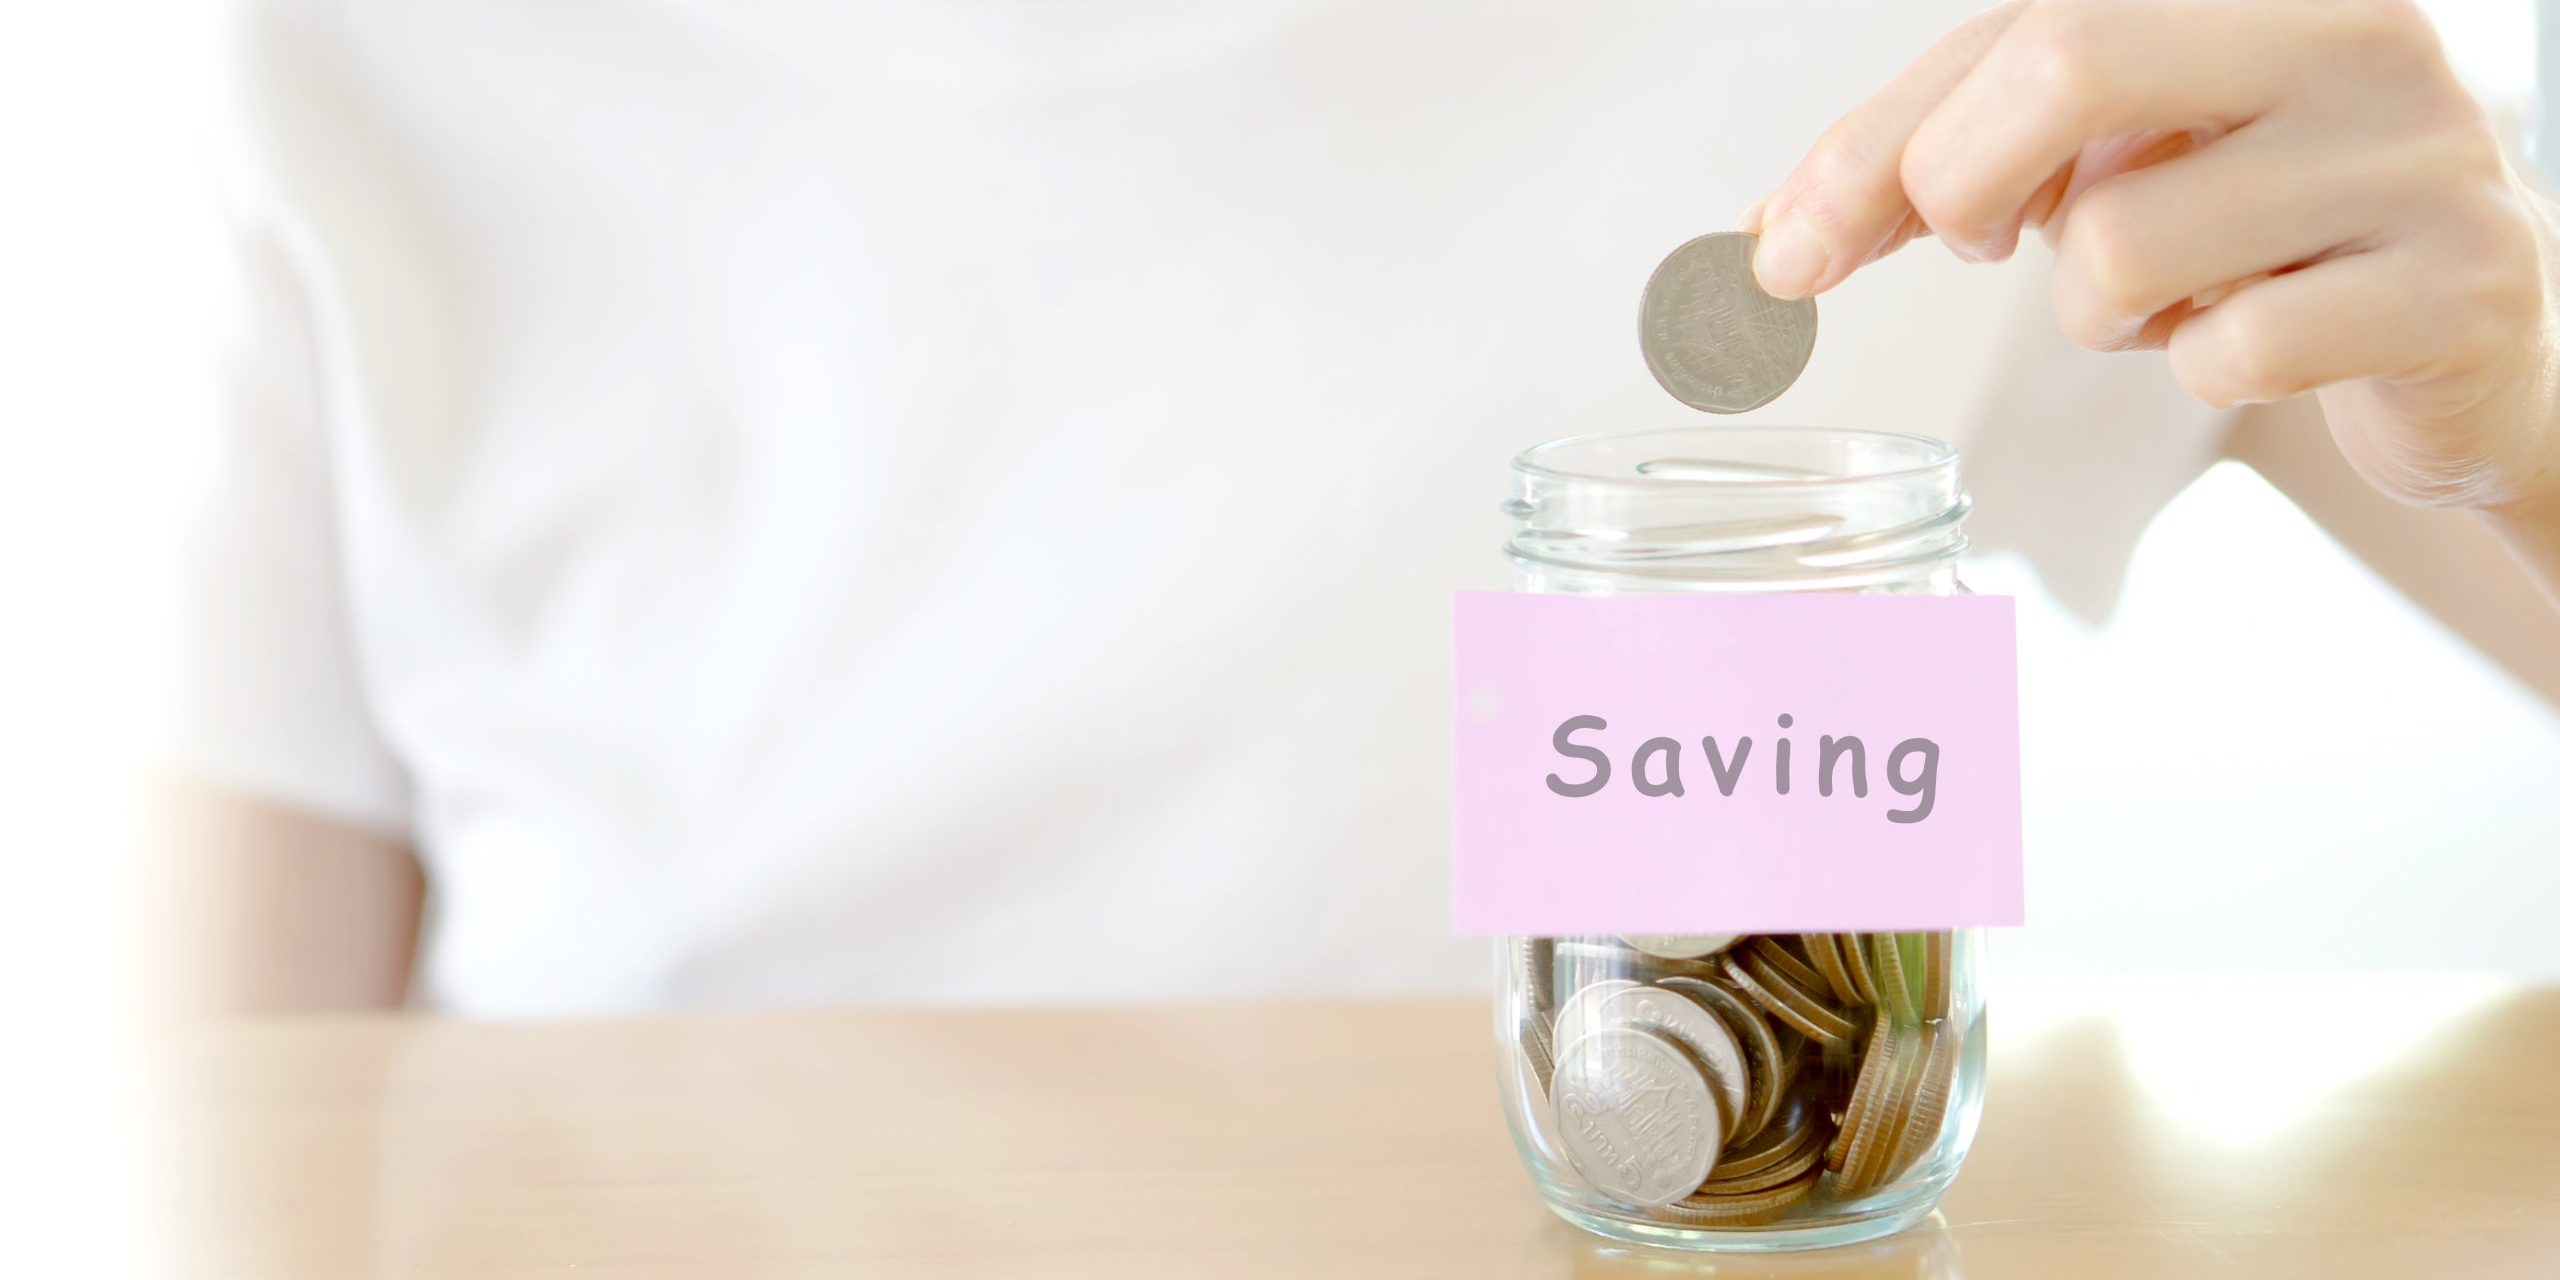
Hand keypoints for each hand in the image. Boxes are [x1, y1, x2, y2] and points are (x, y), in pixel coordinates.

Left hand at [1744, 0, 2559, 524]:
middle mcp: (2349, 33)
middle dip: (1961, 187)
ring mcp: (2414, 157)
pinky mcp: (2451, 288)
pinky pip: (2231, 351)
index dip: (1874, 145)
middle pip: (2065, 68)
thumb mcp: (2108, 154)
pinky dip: (2202, 371)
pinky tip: (2257, 340)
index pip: (2016, 31)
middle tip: (1983, 243)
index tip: (1788, 249)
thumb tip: (1776, 236)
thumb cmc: (2261, 227)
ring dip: (2101, 311)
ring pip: (2124, 243)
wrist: (2467, 331)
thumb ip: (1946, 163)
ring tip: (2176, 293)